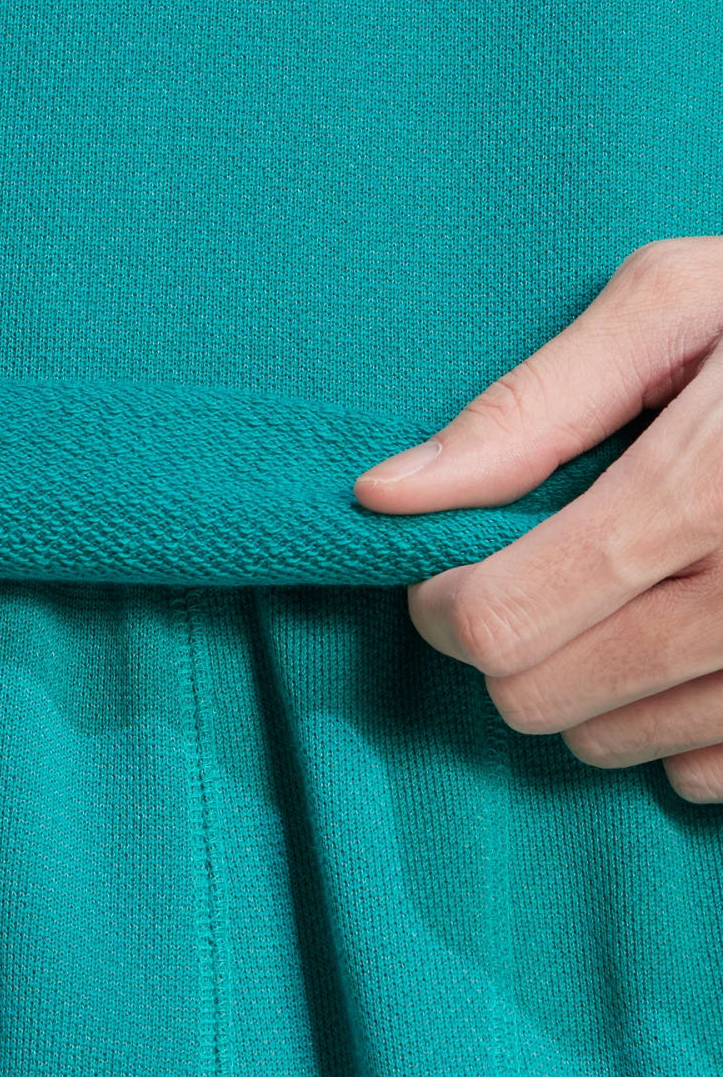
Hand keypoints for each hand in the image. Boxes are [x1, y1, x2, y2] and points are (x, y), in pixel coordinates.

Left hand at [352, 237, 722, 801]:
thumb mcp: (678, 303)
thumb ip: (530, 406)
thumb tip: (386, 495)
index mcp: (702, 492)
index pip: (499, 620)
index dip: (441, 602)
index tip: (447, 567)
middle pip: (541, 696)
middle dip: (503, 647)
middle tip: (530, 578)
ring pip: (615, 743)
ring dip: (582, 687)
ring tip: (620, 596)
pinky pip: (707, 774)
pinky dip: (671, 727)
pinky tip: (690, 646)